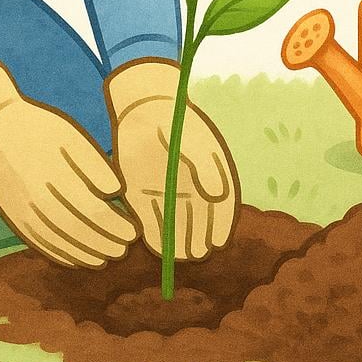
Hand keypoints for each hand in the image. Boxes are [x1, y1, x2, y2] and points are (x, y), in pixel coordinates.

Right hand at [0, 61, 137, 266]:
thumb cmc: (38, 128)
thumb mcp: (70, 135)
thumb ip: (94, 164)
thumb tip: (116, 192)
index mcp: (56, 178)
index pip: (93, 212)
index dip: (116, 227)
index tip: (133, 232)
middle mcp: (38, 201)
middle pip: (78, 232)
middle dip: (105, 245)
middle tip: (125, 250)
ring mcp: (24, 213)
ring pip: (59, 243)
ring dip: (85, 255)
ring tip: (106, 259)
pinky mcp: (14, 218)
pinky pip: (40, 245)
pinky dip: (61, 256)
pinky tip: (76, 260)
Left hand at [105, 59, 237, 259]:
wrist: (143, 109)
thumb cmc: (176, 123)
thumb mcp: (194, 140)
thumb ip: (206, 166)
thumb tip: (217, 196)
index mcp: (209, 180)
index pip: (220, 211)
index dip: (220, 228)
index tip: (217, 242)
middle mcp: (188, 192)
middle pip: (197, 224)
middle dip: (198, 241)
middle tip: (196, 251)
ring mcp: (164, 195)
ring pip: (175, 228)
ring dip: (178, 243)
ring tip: (182, 253)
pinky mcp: (141, 196)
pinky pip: (150, 222)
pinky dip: (154, 235)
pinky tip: (159, 246)